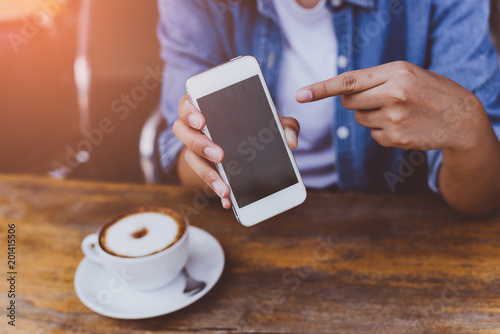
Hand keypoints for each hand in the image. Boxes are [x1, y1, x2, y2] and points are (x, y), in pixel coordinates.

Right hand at [173, 94, 299, 208]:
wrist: (248, 141)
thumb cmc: (255, 122)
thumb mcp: (271, 120)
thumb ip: (284, 125)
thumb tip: (291, 141)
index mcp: (206, 106)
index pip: (188, 103)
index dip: (189, 111)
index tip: (202, 121)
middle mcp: (194, 126)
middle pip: (182, 131)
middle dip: (199, 144)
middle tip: (220, 155)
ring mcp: (195, 147)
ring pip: (190, 158)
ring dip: (207, 174)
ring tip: (225, 188)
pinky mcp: (202, 166)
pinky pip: (202, 178)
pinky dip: (216, 189)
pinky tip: (228, 200)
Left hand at [295, 61, 490, 152]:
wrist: (462, 118)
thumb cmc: (431, 91)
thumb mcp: (409, 73)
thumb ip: (377, 79)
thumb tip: (344, 92)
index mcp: (396, 72)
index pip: (349, 81)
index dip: (321, 88)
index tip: (300, 95)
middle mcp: (393, 94)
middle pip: (349, 102)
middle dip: (356, 101)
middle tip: (378, 98)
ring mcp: (394, 119)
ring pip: (359, 119)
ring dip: (371, 116)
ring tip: (398, 111)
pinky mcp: (395, 138)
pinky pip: (372, 134)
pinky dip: (382, 130)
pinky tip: (402, 125)